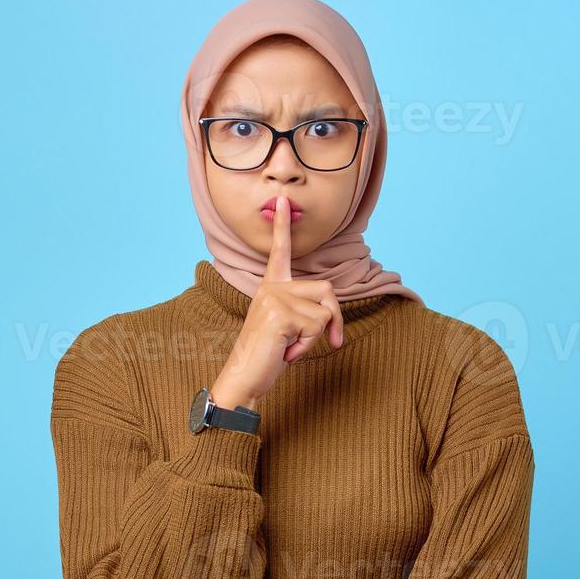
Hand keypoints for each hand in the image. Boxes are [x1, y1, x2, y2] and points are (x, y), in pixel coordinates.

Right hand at [212, 196, 344, 408]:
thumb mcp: (289, 327)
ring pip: (325, 311)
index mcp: (271, 287)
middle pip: (327, 289)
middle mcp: (271, 287)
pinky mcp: (280, 313)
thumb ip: (303, 310)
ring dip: (317, 337)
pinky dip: (309, 345)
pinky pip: (318, 326)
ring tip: (291, 346)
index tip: (282, 200)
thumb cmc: (268, 355)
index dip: (282, 226)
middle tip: (324, 342)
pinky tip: (286, 352)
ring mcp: (274, 298)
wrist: (244, 378)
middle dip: (335, 318)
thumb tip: (331, 309)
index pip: (279, 252)